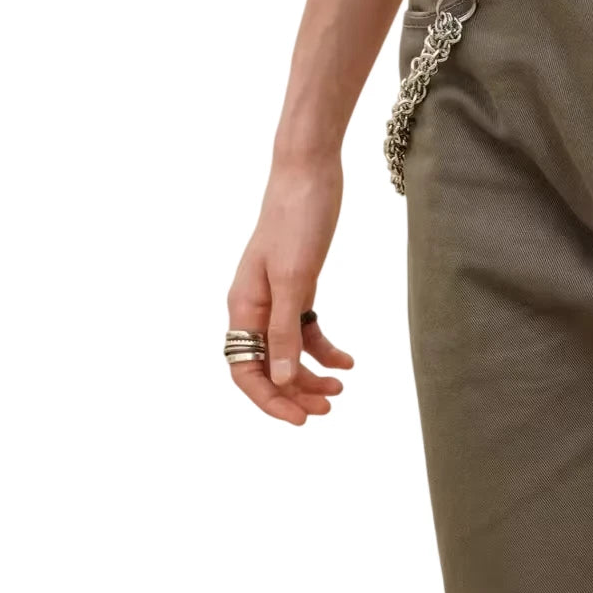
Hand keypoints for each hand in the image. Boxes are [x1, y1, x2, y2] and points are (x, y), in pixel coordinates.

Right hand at [226, 156, 354, 425]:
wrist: (310, 172)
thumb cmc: (297, 219)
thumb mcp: (295, 279)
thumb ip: (285, 331)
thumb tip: (281, 380)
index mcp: (242, 306)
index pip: (245, 370)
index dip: (269, 400)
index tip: (301, 419)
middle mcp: (253, 306)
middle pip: (266, 367)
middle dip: (294, 393)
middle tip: (327, 409)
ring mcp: (275, 297)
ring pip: (288, 352)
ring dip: (311, 374)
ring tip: (341, 388)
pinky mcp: (298, 287)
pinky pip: (305, 330)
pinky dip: (325, 348)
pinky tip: (349, 361)